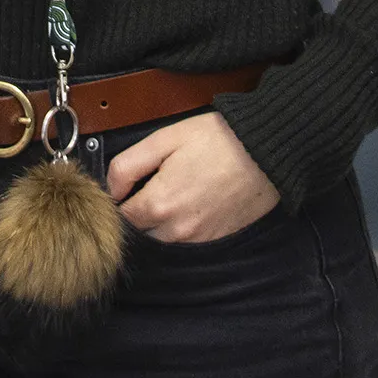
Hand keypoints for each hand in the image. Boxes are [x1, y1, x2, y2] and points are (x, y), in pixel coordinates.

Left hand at [105, 112, 279, 242]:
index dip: (120, 198)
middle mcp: (176, 229)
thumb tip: (111, 189)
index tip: (128, 183)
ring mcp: (199, 237)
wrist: (266, 151)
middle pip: (140, 230)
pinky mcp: (217, 238)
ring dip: (160, 220)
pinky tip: (193, 198)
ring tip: (175, 188)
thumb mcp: (163, 138)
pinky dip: (183, 224)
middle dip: (139, 210)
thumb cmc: (216, 139)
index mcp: (158, 204)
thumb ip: (128, 165)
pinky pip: (188, 238)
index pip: (120, 216)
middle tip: (151, 182)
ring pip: (163, 237)